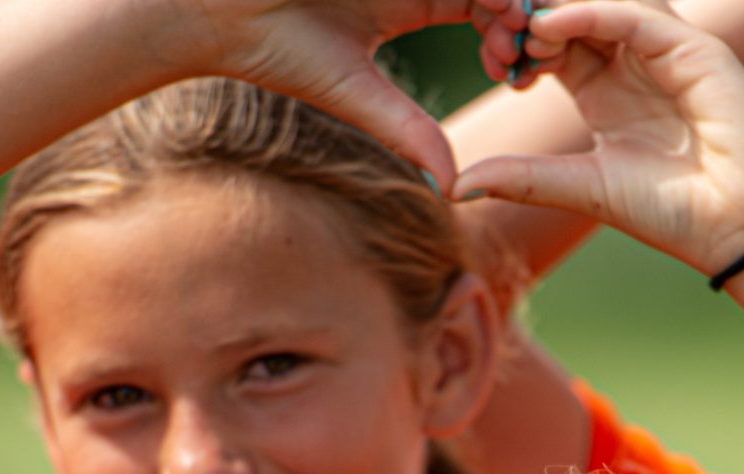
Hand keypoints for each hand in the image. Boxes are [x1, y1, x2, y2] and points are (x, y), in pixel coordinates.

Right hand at [149, 0, 532, 185]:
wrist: (218, 14)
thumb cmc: (279, 50)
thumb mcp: (358, 94)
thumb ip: (408, 130)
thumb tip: (454, 186)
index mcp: (420, 2)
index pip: (491, 8)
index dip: (515, 35)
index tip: (515, 70)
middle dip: (522, 7)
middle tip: (525, 41)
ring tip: (511, 13)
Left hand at [453, 0, 743, 275]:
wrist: (741, 229)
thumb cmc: (671, 212)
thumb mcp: (580, 188)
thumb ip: (523, 178)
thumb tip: (456, 186)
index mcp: (605, 90)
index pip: (554, 43)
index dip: (518, 43)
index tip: (489, 60)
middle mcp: (633, 63)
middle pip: (575, 13)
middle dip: (531, 15)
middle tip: (489, 24)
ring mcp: (665, 52)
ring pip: (604, 3)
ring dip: (556, 7)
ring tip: (513, 17)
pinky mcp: (694, 51)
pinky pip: (635, 15)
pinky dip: (590, 13)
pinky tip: (548, 26)